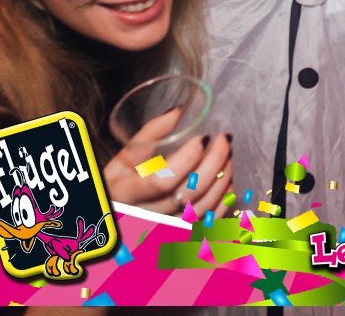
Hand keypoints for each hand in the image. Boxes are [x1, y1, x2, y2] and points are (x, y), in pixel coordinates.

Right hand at [104, 109, 233, 216]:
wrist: (115, 218)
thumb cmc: (117, 185)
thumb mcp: (122, 159)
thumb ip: (149, 135)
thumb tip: (178, 110)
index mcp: (127, 193)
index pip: (162, 181)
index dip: (187, 160)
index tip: (204, 137)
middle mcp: (146, 216)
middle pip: (189, 194)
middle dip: (213, 164)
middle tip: (224, 139)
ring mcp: (165, 228)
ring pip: (202, 209)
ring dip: (222, 180)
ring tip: (229, 155)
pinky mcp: (180, 234)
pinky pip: (208, 222)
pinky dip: (223, 202)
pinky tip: (230, 181)